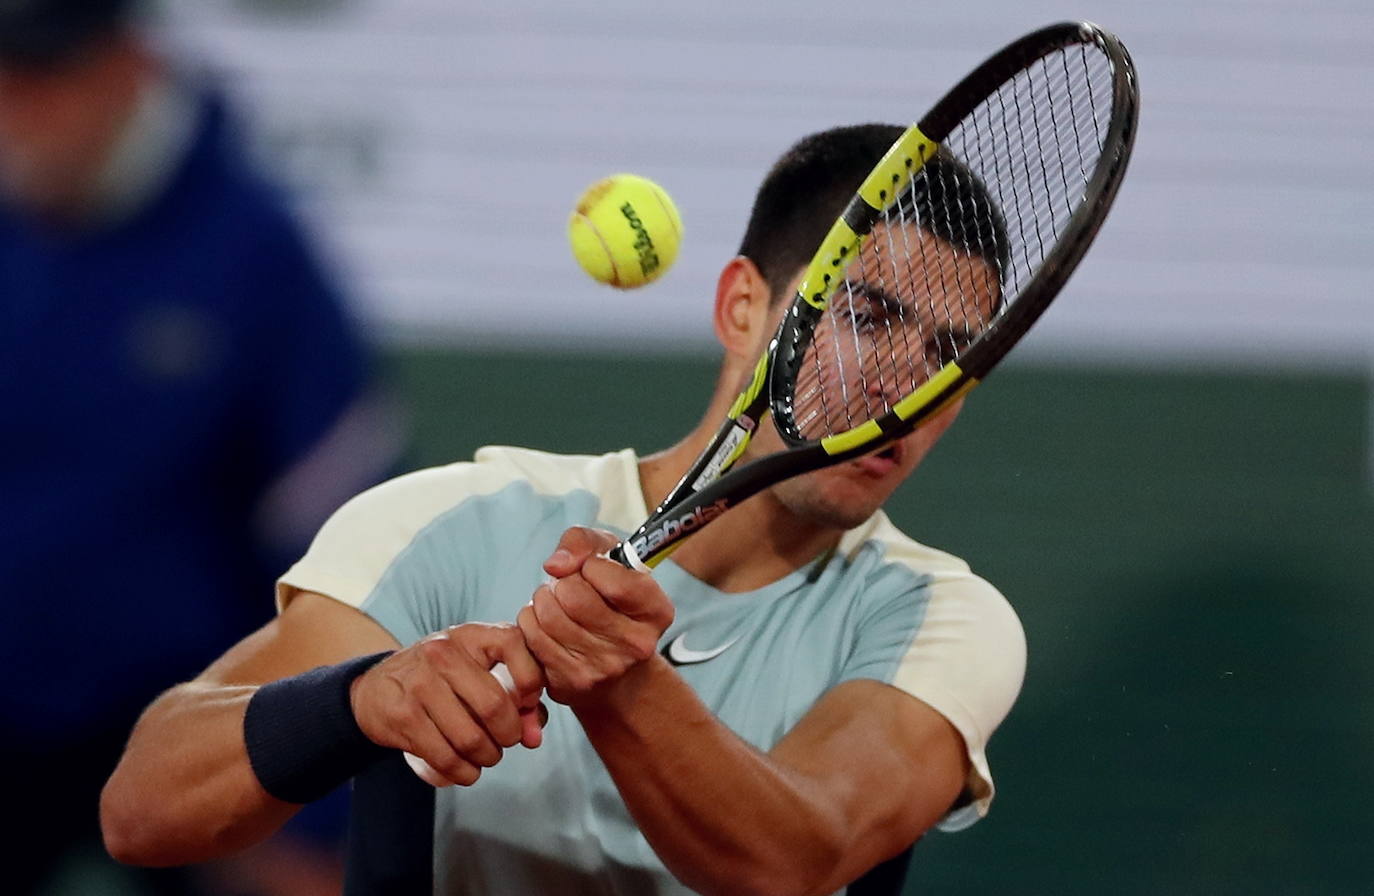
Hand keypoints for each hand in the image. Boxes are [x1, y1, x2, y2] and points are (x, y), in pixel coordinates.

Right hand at [349, 622, 544, 786]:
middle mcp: (442, 653)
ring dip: (487, 757)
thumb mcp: (476, 670)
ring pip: (470, 738)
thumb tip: (534, 738)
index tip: (527, 702)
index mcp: (469, 635)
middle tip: (506, 741)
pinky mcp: (403, 717)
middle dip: (509, 734)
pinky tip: (467, 770)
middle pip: (494, 705)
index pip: (512, 643)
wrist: (376, 688)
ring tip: (487, 755)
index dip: (531, 679)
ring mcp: (419, 684)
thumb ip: (517, 698)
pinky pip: (446, 757)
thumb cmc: (441, 679)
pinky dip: (464, 772)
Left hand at [517, 527, 674, 705]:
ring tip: (556, 602)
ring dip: (543, 599)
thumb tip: (556, 565)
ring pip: (548, 615)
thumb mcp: (611, 559)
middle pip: (573, 595)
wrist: (615, 669)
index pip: (613, 578)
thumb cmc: (611, 601)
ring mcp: (602, 668)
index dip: (591, 564)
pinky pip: (531, 635)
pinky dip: (531, 620)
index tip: (591, 568)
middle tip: (568, 586)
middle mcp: (635, 644)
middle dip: (562, 582)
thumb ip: (584, 541)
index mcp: (655, 611)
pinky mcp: (569, 682)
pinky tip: (546, 623)